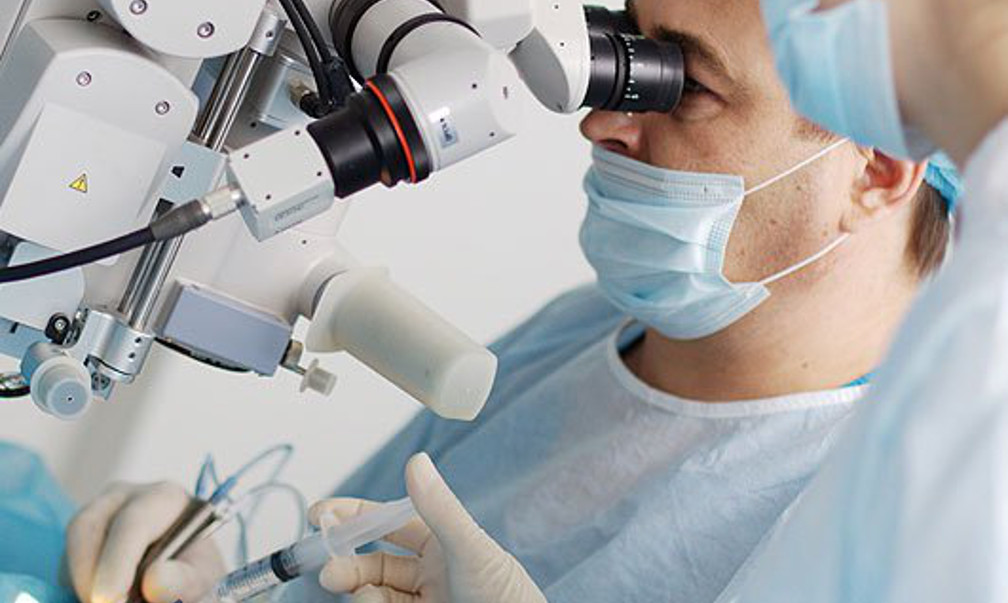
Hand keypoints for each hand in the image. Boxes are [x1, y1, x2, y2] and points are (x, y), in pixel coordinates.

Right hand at [65, 482, 224, 602]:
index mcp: (165, 497)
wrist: (184, 574)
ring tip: (113, 602)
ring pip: (72, 548)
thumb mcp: (202, 577)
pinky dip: (80, 586)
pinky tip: (105, 597)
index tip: (110, 600)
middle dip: (89, 574)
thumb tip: (155, 582)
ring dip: (84, 582)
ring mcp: (99, 514)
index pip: (133, 522)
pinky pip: (66, 564)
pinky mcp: (81, 539)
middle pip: (88, 527)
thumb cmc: (195, 571)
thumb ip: (184, 580)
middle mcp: (127, 498)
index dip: (117, 563)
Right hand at [311, 453, 545, 602]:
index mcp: (442, 543)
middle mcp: (430, 573)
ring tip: (360, 596)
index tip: (320, 514)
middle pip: (373, 562)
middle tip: (328, 569)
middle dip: (346, 562)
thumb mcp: (469, 547)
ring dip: (357, 591)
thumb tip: (416, 460)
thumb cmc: (506, 595)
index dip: (354, 516)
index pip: (388, 523)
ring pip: (373, 592)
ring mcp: (423, 602)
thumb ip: (439, 507)